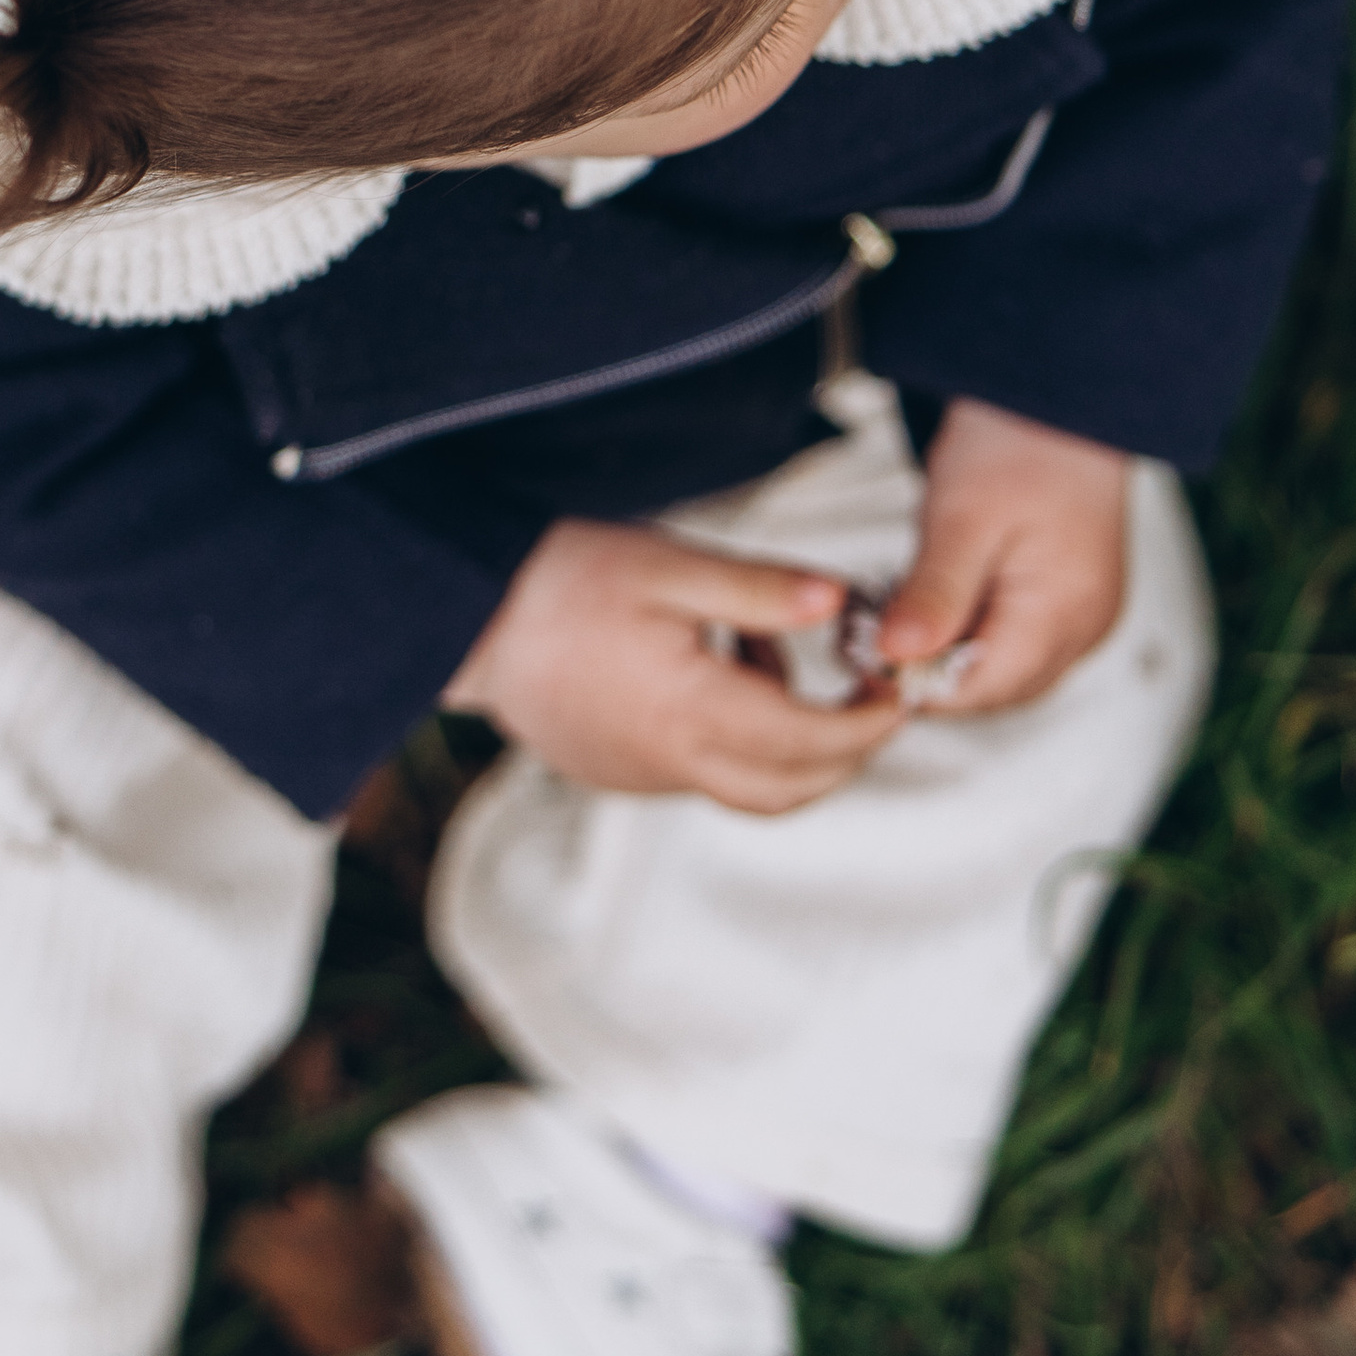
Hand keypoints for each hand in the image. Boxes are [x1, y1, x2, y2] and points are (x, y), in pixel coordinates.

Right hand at [445, 519, 904, 812]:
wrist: (456, 621)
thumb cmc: (558, 580)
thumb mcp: (666, 565)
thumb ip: (758, 591)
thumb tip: (840, 604)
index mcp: (692, 713)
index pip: (812, 743)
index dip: (869, 722)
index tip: (899, 688)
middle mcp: (672, 762)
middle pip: (792, 790)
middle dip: (846, 750)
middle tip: (868, 691)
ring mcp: (642, 777)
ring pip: (749, 785)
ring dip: (786, 739)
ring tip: (757, 646)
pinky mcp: (618, 773)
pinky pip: (701, 772)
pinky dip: (736, 736)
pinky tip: (707, 663)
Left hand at [872, 397, 1130, 710]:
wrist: (1062, 392)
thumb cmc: (1015, 444)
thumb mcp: (960, 517)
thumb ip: (932, 594)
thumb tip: (895, 658)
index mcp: (1062, 614)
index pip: (978, 691)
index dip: (913, 679)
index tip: (860, 648)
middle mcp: (1083, 630)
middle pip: (991, 689)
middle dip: (927, 669)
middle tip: (870, 626)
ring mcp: (1082, 619)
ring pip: (1001, 671)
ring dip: (947, 652)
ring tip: (901, 604)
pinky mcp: (1072, 603)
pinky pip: (1017, 642)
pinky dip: (973, 632)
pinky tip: (939, 597)